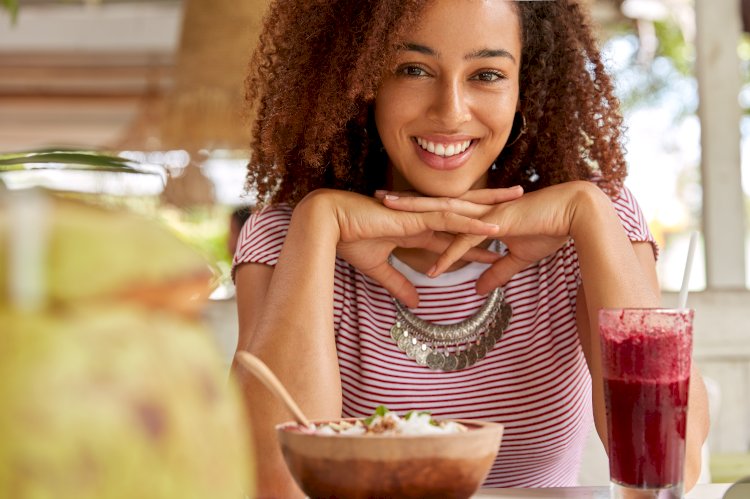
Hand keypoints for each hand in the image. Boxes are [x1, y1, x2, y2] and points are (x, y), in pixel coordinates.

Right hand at [302, 189, 502, 306]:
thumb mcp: (379, 268)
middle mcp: (424, 218)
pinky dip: (472, 223)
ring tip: (519, 201)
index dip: (477, 239)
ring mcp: (422, 215)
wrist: (330, 224)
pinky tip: (493, 225)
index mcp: (417, 228)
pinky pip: (450, 220)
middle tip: (521, 200)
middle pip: (467, 212)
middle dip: (494, 206)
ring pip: (465, 210)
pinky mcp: (417, 218)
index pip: (454, 234)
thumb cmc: (349, 240)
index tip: (500, 241)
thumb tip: (416, 301)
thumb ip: (399, 284)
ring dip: (493, 206)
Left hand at [380, 182, 590, 293]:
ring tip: (389, 216)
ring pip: (443, 214)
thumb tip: (479, 289)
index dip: (417, 208)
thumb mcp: (518, 258)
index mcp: (478, 213)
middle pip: (433, 204)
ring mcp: (485, 215)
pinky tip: (432, 269)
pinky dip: (449, 256)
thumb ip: (496, 272)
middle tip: (375, 198)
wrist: (575, 215)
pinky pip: (467, 242)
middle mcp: (477, 210)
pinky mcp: (498, 224)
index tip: (393, 209)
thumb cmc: (548, 230)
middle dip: (404, 202)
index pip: (440, 209)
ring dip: (416, 216)